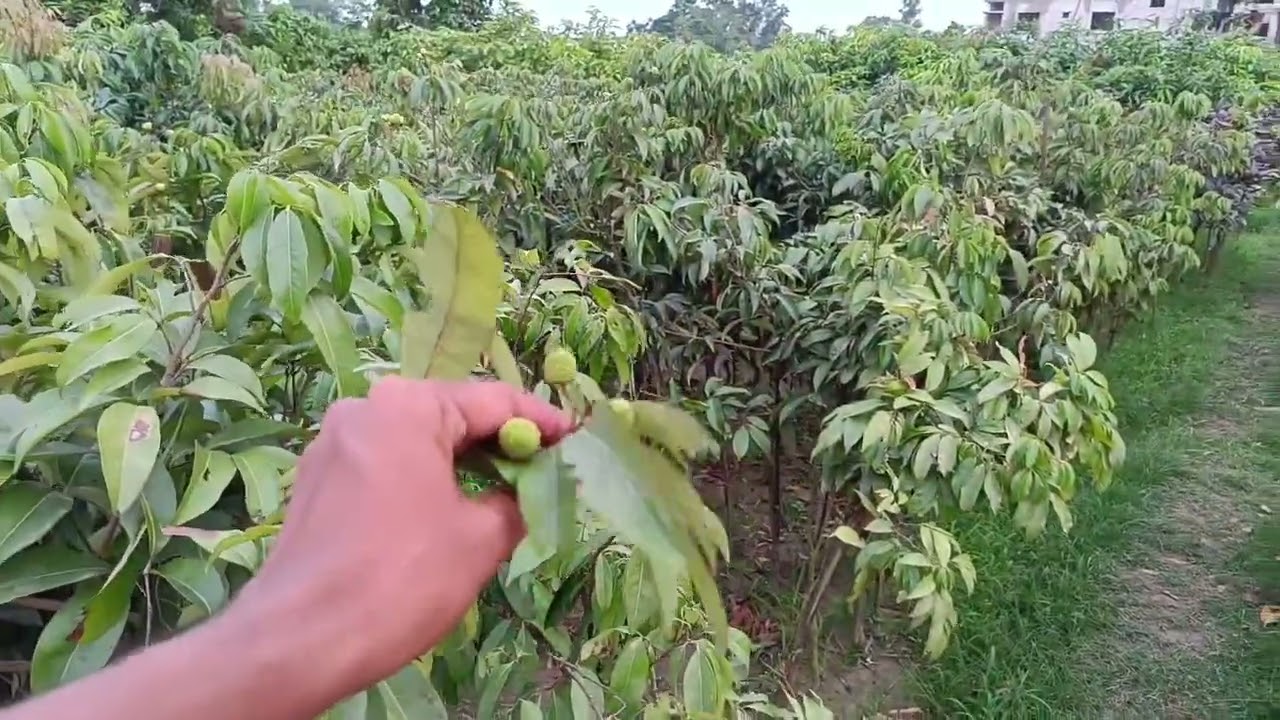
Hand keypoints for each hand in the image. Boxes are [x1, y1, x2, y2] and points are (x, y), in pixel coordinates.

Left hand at [230, 377, 573, 696]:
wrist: (301, 639)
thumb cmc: (401, 578)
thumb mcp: (481, 538)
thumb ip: (518, 500)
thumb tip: (531, 490)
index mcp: (407, 406)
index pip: (494, 401)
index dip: (542, 423)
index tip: (575, 443)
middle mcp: (365, 408)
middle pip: (452, 415)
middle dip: (501, 445)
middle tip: (545, 475)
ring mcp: (334, 444)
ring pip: (417, 442)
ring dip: (462, 465)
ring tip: (503, 498)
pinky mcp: (317, 481)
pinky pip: (386, 465)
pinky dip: (423, 481)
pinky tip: (447, 515)